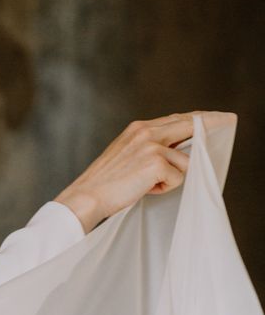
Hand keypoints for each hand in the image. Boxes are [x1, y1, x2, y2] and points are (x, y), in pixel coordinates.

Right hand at [55, 111, 232, 232]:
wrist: (86, 197)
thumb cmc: (104, 184)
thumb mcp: (125, 156)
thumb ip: (149, 148)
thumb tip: (176, 154)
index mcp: (138, 128)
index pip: (175, 119)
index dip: (196, 118)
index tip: (211, 117)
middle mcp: (146, 131)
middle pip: (189, 124)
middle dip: (211, 123)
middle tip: (228, 120)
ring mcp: (152, 145)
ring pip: (184, 161)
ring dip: (171, 178)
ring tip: (146, 185)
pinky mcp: (156, 162)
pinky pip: (178, 177)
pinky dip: (164, 188)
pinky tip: (144, 190)